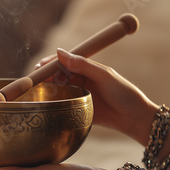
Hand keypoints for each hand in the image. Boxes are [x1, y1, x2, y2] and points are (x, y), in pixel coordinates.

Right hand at [37, 49, 158, 145]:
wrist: (134, 117)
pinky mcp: (77, 109)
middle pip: (56, 75)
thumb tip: (59, 52)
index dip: (49, 63)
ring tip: (37, 93)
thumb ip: (82, 65)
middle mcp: (79, 80)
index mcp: (85, 68)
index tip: (39, 67)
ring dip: (46, 90)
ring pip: (56, 89)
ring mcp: (78, 94)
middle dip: (43, 76)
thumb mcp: (104, 75)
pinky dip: (52, 104)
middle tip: (35, 81)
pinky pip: (61, 105)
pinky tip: (45, 105)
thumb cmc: (123, 93)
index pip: (62, 61)